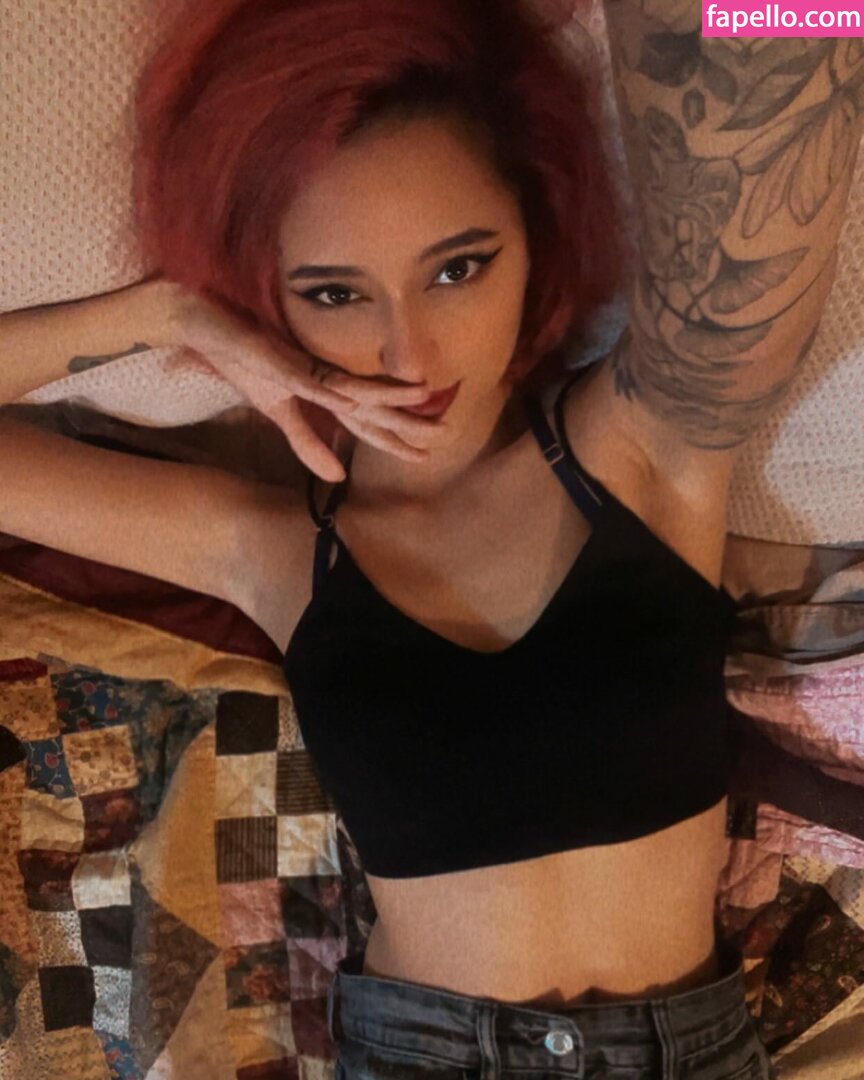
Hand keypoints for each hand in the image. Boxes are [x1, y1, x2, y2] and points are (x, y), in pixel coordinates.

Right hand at [159, 278, 433, 481]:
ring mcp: (300, 366)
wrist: (205, 324)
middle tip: (445, 433)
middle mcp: (321, 377)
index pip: (367, 422)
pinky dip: (325, 389)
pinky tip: (346, 398)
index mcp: (324, 391)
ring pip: (348, 386)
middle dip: (406, 421)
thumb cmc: (244, 362)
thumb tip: (338, 478)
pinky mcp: (274, 357)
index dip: (396, 439)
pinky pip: (303, 376)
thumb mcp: (278, 413)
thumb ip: (308, 443)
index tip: (427, 455)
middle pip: (369, 406)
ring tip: (420, 397)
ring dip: (382, 393)